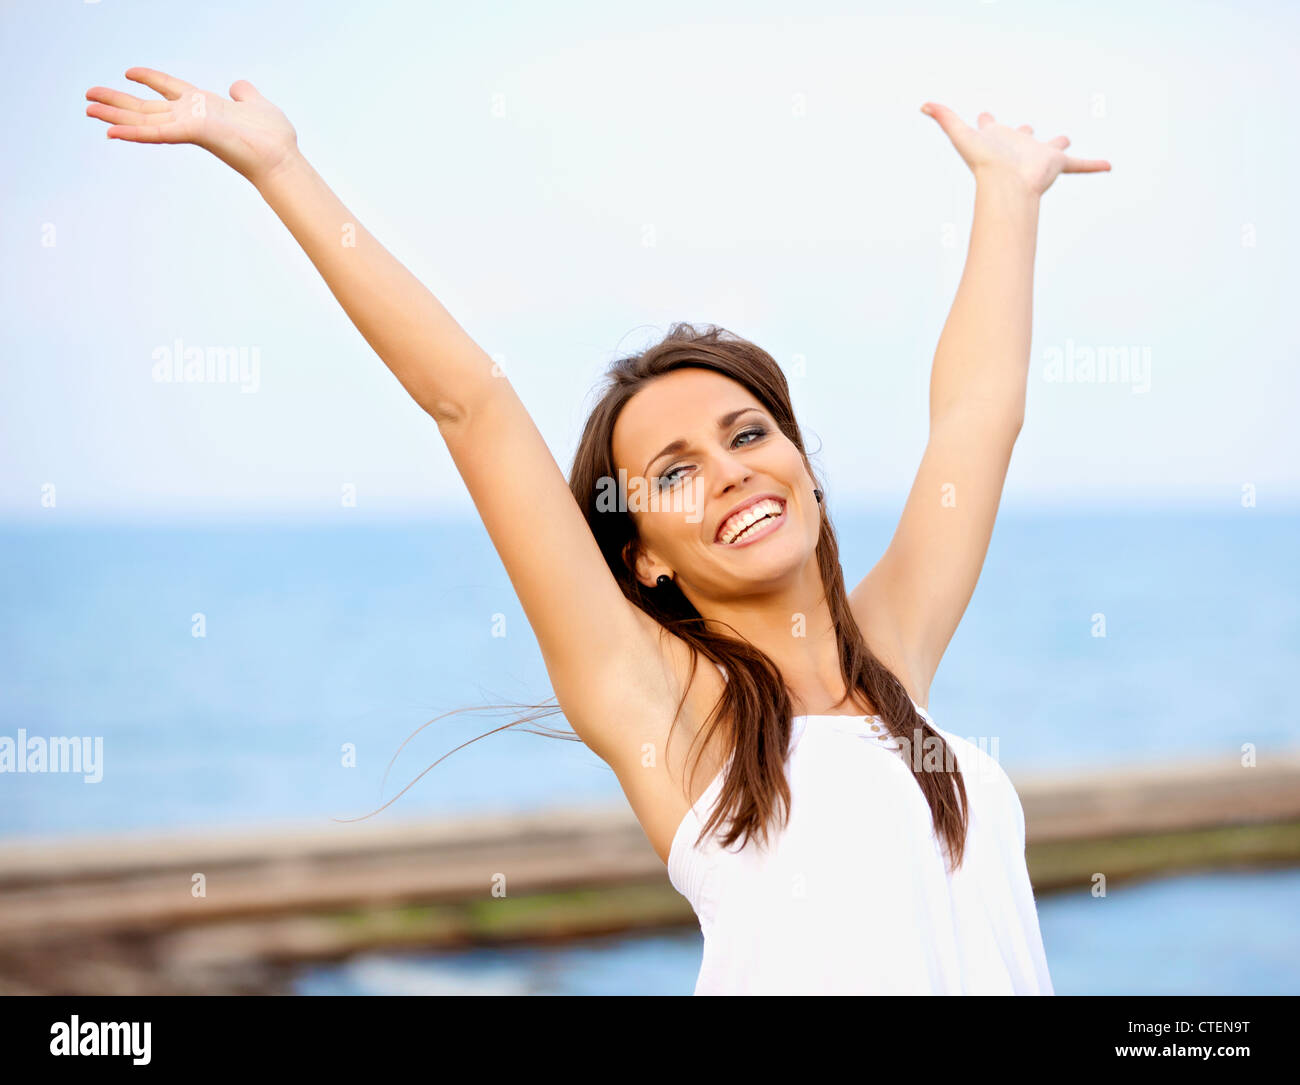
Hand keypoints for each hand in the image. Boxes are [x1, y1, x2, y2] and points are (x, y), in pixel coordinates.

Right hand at [86, 68, 299, 185]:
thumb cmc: (274, 137)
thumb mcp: (257, 104)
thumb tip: (238, 86)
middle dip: (118, 104)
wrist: (282, 157)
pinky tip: (111, 133)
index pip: (170, 89)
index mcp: (204, 106)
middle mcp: (192, 116)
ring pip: (145, 121)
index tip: (129, 72)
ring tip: (88, 110)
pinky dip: (134, 133)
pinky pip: (158, 133)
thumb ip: (245, 93)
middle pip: (147, 108)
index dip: (150, 79)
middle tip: (88, 99)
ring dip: (115, 117)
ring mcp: (190, 125)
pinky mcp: (193, 133)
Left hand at [920, 102, 1109, 195]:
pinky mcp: (1056, 165)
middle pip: (1023, 137)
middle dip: (1024, 134)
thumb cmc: (985, 163)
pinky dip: (1094, 165)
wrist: (1007, 184)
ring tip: (1064, 143)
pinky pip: (1080, 165)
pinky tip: (1109, 166)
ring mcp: (1039, 157)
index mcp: (998, 140)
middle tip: (1027, 130)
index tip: (985, 116)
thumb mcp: (962, 135)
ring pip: (1053, 148)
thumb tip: (923, 105)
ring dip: (1059, 146)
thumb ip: (944, 118)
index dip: (987, 122)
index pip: (991, 127)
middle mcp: (1019, 148)